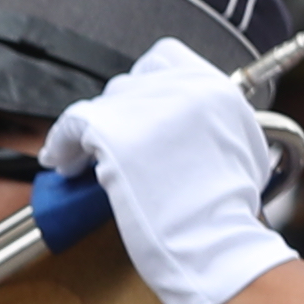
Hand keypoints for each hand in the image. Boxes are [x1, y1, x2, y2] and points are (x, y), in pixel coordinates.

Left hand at [44, 40, 295, 303]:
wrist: (217, 244)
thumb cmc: (229, 215)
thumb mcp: (242, 149)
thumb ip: (212, 122)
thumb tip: (182, 123)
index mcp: (216, 88)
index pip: (164, 58)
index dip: (144, 84)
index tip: (135, 108)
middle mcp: (182, 87)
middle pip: (130, 84)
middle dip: (119, 114)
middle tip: (111, 143)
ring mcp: (146, 108)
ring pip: (102, 105)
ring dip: (91, 131)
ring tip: (82, 158)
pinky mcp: (113, 133)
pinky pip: (72, 126)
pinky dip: (62, 143)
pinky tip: (61, 160)